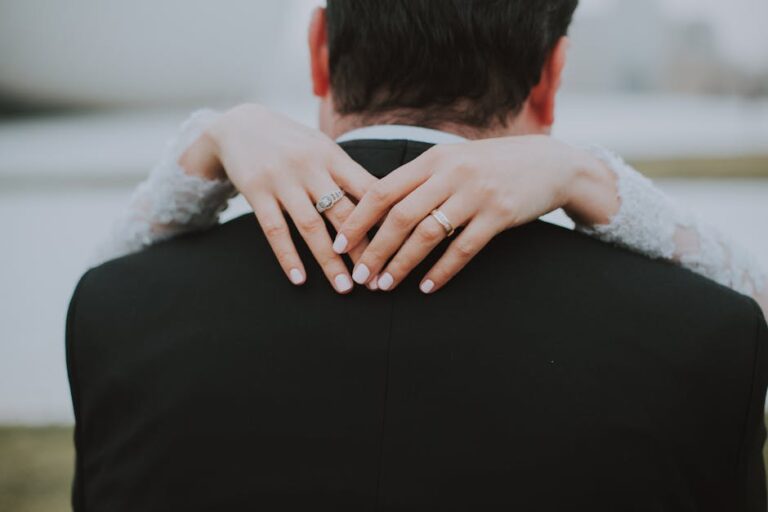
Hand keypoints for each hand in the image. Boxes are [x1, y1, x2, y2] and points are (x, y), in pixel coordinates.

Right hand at [180, 104, 377, 292]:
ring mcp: (282, 179)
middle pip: (343, 213)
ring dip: (330, 261)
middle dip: (362, 249)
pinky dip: (288, 257)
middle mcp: (310, 166)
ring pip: (311, 227)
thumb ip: (347, 175)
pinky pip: (275, 230)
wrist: (239, 124)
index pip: (367, 190)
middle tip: (376, 279)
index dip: (385, 219)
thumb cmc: (291, 143)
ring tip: (345, 288)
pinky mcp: (256, 191)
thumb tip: (385, 206)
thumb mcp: (322, 149)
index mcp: (333, 156)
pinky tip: (300, 279)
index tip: (400, 247)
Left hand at [333, 135, 618, 292]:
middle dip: (375, 249)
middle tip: (360, 276)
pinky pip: (463, 248)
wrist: (548, 163)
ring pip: (428, 234)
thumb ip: (421, 179)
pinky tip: (427, 287)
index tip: (340, 244)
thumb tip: (380, 206)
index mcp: (433, 159)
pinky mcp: (499, 214)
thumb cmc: (493, 164)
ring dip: (402, 264)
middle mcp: (451, 174)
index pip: (383, 190)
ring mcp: (476, 193)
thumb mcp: (454, 161)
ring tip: (385, 285)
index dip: (358, 220)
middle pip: (400, 216)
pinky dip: (441, 270)